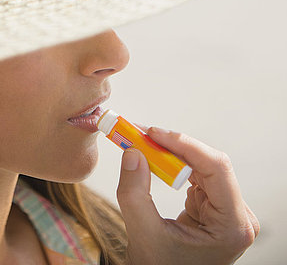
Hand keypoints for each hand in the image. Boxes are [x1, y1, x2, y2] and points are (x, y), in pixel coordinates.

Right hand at [116, 124, 259, 264]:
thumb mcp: (144, 236)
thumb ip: (135, 194)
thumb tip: (133, 153)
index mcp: (232, 226)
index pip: (217, 168)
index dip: (185, 144)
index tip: (154, 134)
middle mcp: (238, 215)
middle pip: (208, 163)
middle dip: (172, 146)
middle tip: (141, 133)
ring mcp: (229, 209)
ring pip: (201, 164)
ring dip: (171, 153)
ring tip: (142, 143)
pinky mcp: (216, 205)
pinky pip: (196, 172)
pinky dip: (173, 164)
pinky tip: (154, 158)